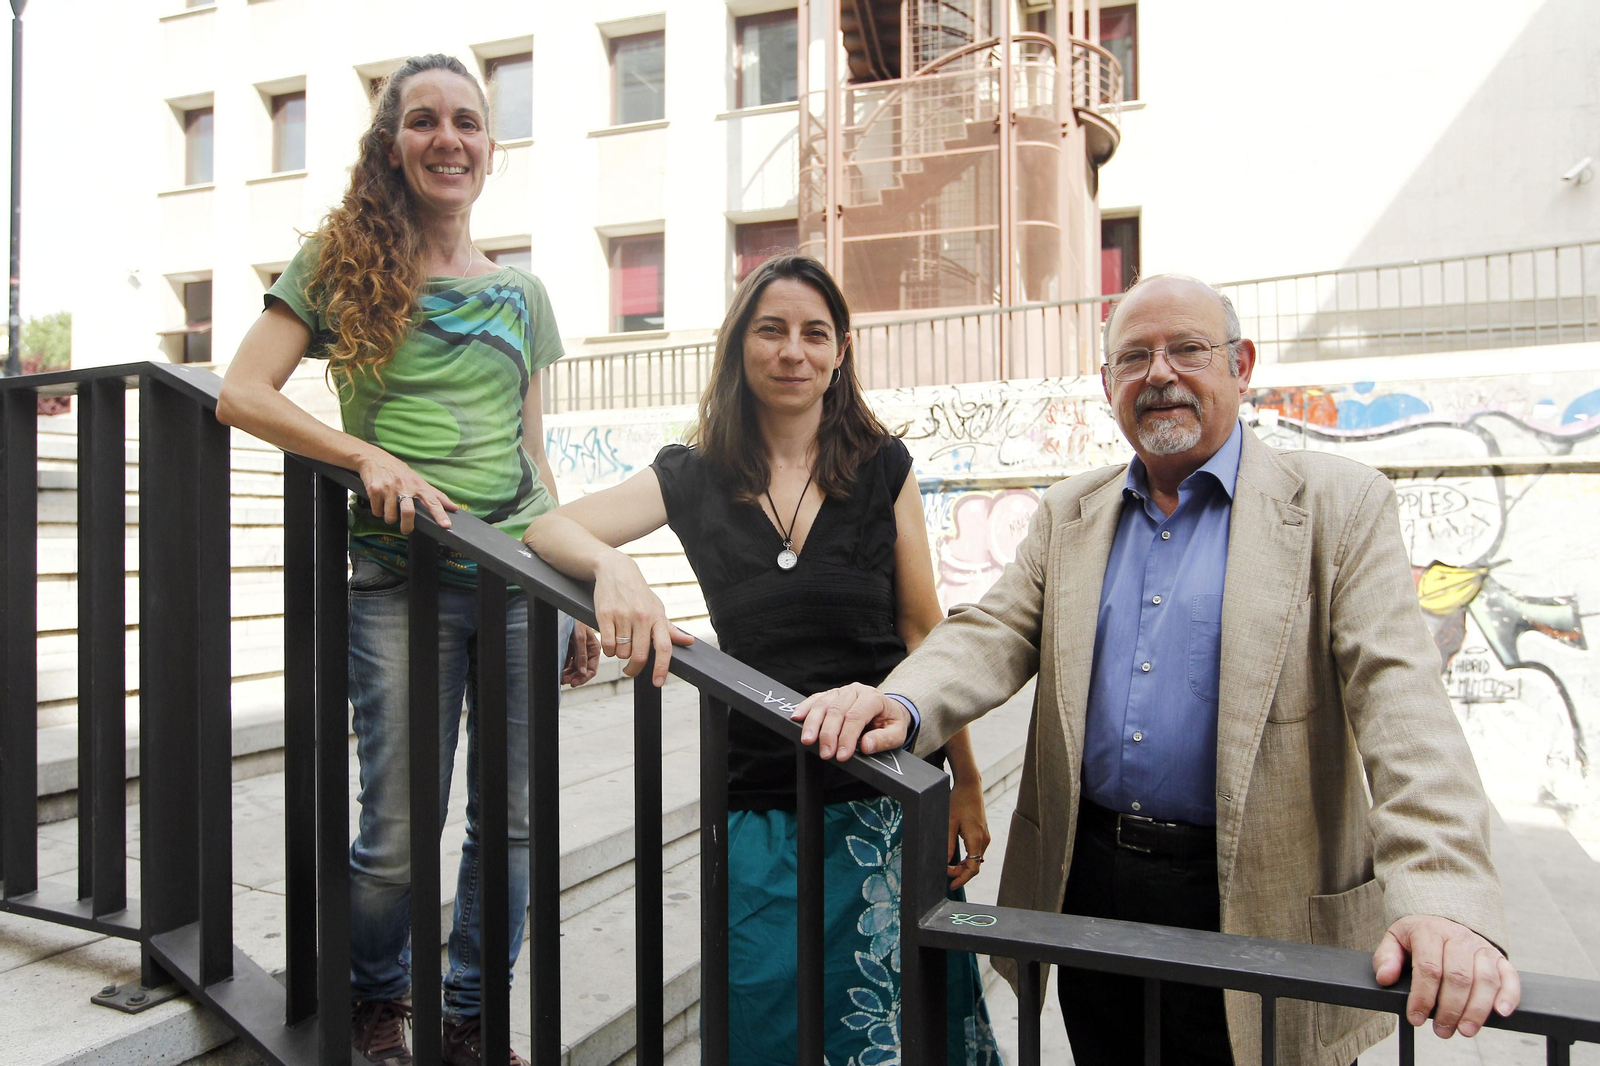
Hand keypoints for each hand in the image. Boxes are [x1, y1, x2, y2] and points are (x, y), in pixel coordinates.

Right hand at [355, 449, 457, 534]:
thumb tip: (453, 507)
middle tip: (406, 530)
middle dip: (407, 526)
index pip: (432, 501)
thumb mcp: (418, 480)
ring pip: (391, 516)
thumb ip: (435, 495)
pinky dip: (378, 512)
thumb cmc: (399, 471)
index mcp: (418, 485)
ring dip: (390, 519)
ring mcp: (389, 489)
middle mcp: (404, 486)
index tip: (446, 525)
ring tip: (390, 513)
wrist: (373, 458)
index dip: (440, 514)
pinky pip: (377, 511)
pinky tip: (380, 505)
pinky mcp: (374, 490)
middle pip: (408, 512)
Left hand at [562, 622, 601, 685]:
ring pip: (575, 668)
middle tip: (564, 681)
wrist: (566, 612)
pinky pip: (569, 662)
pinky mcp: (572, 650)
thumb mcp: (580, 638)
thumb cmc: (576, 622)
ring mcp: (580, 651)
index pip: (592, 669)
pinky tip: (561, 670)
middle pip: (583, 670)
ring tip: (561, 677)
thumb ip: (582, 656)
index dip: (584, 678)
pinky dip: (565, 668)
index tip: (574, 683)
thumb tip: (583, 672)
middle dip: (574, 677)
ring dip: (569, 674)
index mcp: (594, 649)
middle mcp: (588, 652)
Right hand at [593, 553, 693, 686]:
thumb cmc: (638, 594)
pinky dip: (608, 650)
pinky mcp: (605, 615)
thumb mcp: (656, 608)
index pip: (664, 647)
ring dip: (619, 656)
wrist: (616, 571)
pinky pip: (607, 645)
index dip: (662, 667)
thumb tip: (689, 641)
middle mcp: (642, 617)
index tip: (658, 682)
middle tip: (630, 670)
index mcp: (657, 617)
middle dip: (634, 669)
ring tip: (620, 644)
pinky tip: (610, 641)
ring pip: (621, 653)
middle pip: (639, 655)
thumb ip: (670, 629)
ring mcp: (623, 615)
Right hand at [790, 684, 908, 760]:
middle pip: (837, 710)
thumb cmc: (890, 722)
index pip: (856, 716)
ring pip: (823, 704)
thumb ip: (884, 740)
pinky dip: (805, 708)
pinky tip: (797, 718)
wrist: (887, 710)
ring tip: (807, 741)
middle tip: (825, 754)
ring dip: (813, 723)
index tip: (841, 754)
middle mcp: (855, 691)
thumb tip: (866, 746)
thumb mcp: (897, 734)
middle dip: (828, 734)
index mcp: (873, 698)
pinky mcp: (830, 695)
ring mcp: (841, 691)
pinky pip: (815, 699)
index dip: (847, 736)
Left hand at [946, 777, 990, 889]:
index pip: (973, 868)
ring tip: (949, 871)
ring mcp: (985, 837)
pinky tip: (957, 862)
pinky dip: (967, 860)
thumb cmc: (958, 801)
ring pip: (975, 860)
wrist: (970, 786)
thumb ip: (948, 844)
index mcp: (976, 839)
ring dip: (963, 867)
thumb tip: (946, 862)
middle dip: (960, 874)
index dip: (962, 879)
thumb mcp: (949, 823)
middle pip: (974, 866)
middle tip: (945, 877)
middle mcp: (984, 840)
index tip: (951, 884)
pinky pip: (976, 852)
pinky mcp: (982, 833)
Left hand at [1374, 914, 1519, 1037]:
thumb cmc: (1417, 937)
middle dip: (1450, 1009)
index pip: (1428, 967)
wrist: (1443, 919)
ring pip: (1485, 980)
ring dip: (1476, 1010)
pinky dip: (1509, 995)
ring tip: (1464, 1031)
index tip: (1415, 1018)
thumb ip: (1386, 958)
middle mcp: (1459, 937)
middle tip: (1441, 1031)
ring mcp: (1481, 947)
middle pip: (1459, 977)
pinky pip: (1510, 976)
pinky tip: (1501, 1013)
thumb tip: (1385, 978)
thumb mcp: (1395, 940)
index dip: (1422, 996)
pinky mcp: (1499, 958)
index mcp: (1430, 931)